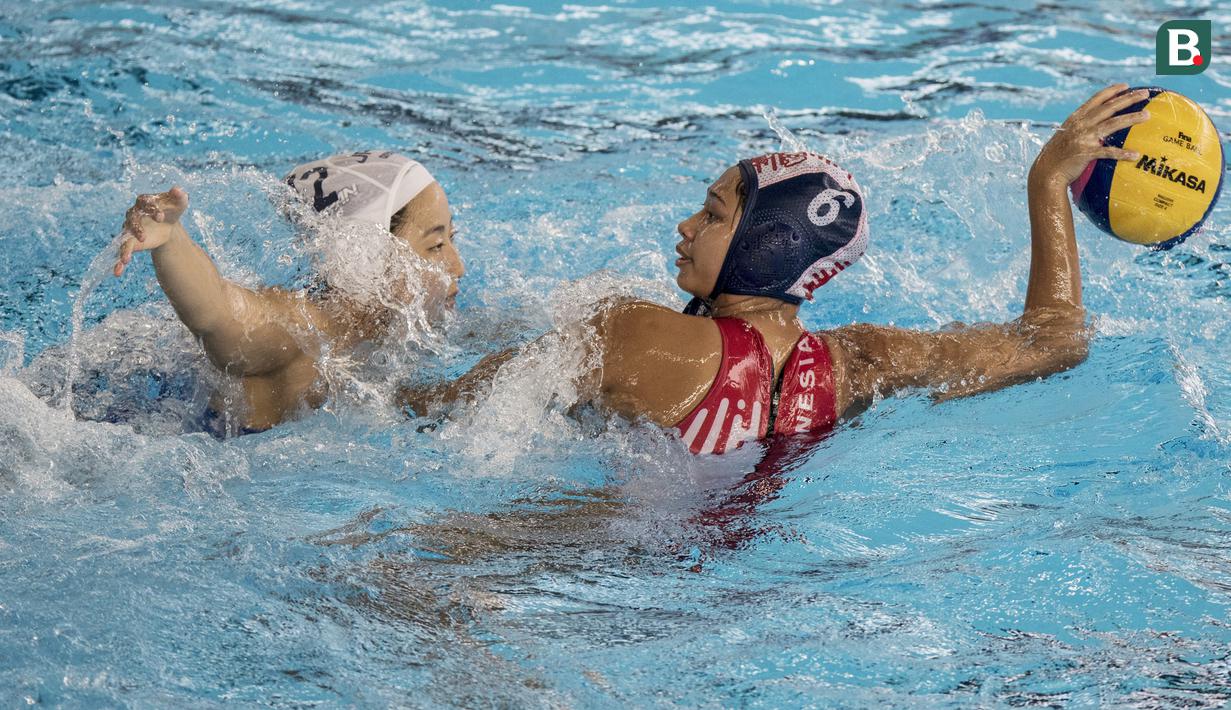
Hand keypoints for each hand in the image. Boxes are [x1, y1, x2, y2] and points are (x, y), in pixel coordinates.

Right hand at [113, 187, 189, 276]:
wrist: (168, 225)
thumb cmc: (171, 210)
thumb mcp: (179, 204)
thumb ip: (179, 196)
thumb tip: (179, 189)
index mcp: (144, 202)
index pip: (145, 203)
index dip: (152, 209)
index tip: (161, 217)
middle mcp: (133, 215)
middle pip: (131, 221)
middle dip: (136, 229)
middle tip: (144, 237)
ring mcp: (130, 229)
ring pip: (124, 238)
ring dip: (124, 248)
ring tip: (126, 259)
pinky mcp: (131, 241)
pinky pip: (122, 251)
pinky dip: (118, 262)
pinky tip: (118, 272)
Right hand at [1030, 84, 1149, 189]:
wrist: (1045, 172)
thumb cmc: (1056, 156)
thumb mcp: (1065, 136)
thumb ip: (1079, 129)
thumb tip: (1095, 126)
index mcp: (1075, 119)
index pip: (1096, 100)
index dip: (1112, 91)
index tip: (1126, 86)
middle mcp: (1081, 125)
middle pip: (1109, 108)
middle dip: (1128, 99)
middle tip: (1144, 93)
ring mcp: (1083, 138)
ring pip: (1112, 124)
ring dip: (1131, 118)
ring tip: (1147, 115)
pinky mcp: (1086, 153)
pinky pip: (1108, 152)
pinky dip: (1122, 153)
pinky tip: (1135, 155)